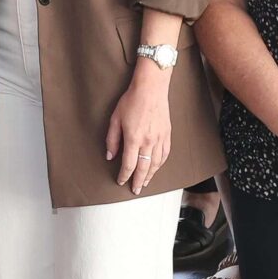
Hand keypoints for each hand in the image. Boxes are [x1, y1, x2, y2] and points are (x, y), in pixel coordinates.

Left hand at [104, 65, 173, 193]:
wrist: (151, 88)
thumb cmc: (131, 101)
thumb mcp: (115, 119)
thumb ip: (112, 140)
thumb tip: (110, 156)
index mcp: (133, 138)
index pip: (129, 164)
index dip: (124, 176)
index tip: (121, 181)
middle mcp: (148, 141)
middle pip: (144, 168)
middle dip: (139, 181)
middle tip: (136, 190)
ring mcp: (160, 139)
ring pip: (156, 164)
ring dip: (150, 175)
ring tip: (146, 183)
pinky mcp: (167, 134)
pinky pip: (165, 154)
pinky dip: (160, 164)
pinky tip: (156, 167)